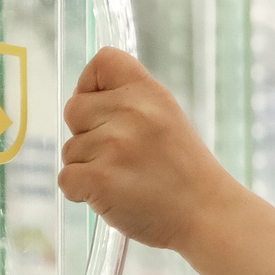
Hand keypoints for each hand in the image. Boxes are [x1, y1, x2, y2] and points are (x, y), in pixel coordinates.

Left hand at [59, 48, 274, 274]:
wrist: (207, 214)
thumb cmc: (183, 171)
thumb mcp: (167, 118)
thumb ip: (130, 103)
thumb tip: (83, 100)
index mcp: (148, 92)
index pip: (103, 61)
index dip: (90, 84)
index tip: (101, 108)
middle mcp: (131, 112)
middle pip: (74, 110)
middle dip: (87, 134)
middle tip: (120, 156)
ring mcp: (114, 146)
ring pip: (70, 150)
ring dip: (88, 168)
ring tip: (125, 179)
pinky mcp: (99, 179)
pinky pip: (67, 179)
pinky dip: (82, 193)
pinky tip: (112, 196)